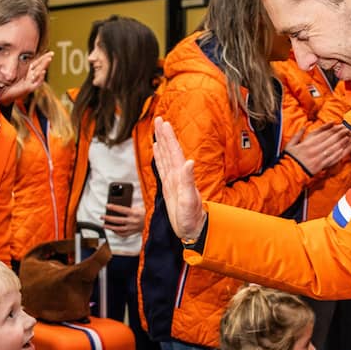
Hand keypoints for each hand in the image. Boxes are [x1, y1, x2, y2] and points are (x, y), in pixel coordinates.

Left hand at [1, 50, 53, 103]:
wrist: (7, 96)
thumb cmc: (12, 86)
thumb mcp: (18, 75)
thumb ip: (23, 69)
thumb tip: (23, 58)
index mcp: (29, 74)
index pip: (37, 63)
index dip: (43, 57)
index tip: (50, 52)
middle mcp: (31, 78)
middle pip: (40, 67)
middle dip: (46, 60)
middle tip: (52, 54)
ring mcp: (31, 83)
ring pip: (39, 73)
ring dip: (44, 66)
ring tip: (49, 59)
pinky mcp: (28, 89)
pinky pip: (36, 83)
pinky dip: (40, 78)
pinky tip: (43, 72)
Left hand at [102, 203, 144, 237]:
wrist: (154, 222)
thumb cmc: (148, 214)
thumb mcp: (140, 208)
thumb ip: (130, 208)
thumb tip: (119, 208)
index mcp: (134, 213)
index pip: (121, 210)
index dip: (113, 207)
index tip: (107, 206)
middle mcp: (132, 221)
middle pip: (117, 220)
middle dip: (108, 218)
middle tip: (102, 217)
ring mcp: (132, 228)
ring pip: (118, 229)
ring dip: (110, 227)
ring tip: (104, 225)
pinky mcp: (133, 232)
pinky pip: (123, 234)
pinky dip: (117, 232)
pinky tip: (113, 230)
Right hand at [151, 117, 205, 241]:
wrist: (192, 229)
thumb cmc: (191, 217)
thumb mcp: (189, 199)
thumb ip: (189, 180)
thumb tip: (189, 162)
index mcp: (181, 175)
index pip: (174, 151)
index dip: (168, 137)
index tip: (163, 123)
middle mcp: (177, 175)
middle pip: (169, 150)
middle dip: (164, 135)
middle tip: (158, 120)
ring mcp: (173, 180)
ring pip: (165, 157)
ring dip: (161, 144)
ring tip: (157, 132)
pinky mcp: (169, 186)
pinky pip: (162, 168)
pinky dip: (159, 157)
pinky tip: (157, 151)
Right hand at [285, 123, 350, 174]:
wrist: (289, 173)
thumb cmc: (290, 158)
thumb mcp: (291, 144)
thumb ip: (298, 134)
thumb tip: (304, 126)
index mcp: (307, 143)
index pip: (323, 134)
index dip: (333, 129)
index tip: (340, 125)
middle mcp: (314, 149)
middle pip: (330, 139)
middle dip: (341, 133)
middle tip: (349, 129)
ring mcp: (319, 158)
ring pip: (333, 148)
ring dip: (343, 142)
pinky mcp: (321, 165)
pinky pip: (332, 158)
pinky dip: (339, 153)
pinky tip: (345, 149)